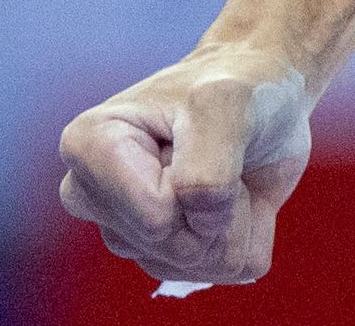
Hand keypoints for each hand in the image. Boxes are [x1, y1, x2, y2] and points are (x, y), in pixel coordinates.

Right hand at [57, 43, 315, 287]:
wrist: (266, 96)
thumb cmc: (238, 84)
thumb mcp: (228, 103)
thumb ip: (206, 165)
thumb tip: (198, 223)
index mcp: (89, 146)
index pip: (153, 213)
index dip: (196, 184)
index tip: (198, 133)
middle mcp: (96, 196)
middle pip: (170, 245)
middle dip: (218, 205)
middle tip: (223, 152)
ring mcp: (129, 231)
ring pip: (197, 263)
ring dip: (235, 218)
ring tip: (229, 169)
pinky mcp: (168, 253)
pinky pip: (224, 270)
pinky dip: (249, 232)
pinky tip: (238, 194)